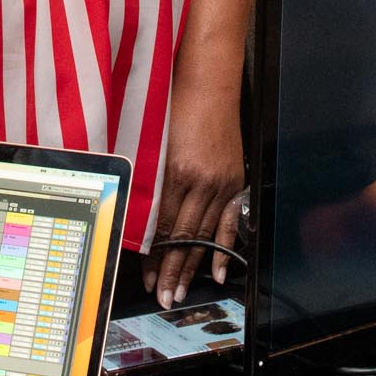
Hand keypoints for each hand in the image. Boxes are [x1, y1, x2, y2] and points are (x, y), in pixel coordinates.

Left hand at [144, 79, 244, 308]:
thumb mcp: (154, 143)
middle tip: (164, 297)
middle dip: (172, 271)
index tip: (146, 278)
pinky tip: (217, 270)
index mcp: (177, 172)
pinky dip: (223, 247)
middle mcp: (202, 181)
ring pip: (205, 234)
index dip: (154, 257)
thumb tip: (140, 220)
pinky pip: (231, 220)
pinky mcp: (235, 179)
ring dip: (192, 266)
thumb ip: (150, 182)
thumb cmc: (174, 104)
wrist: (208, 78)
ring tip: (182, 291)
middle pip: (184, 236)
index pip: (164, 227)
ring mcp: (222, 182)